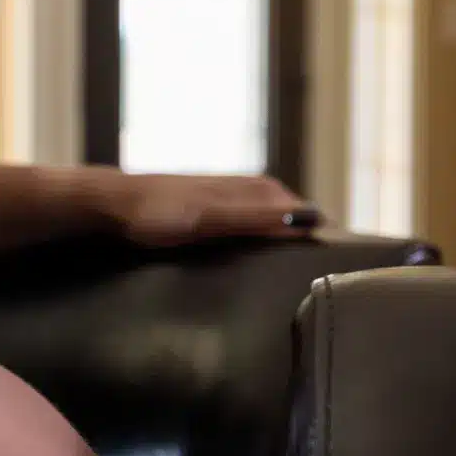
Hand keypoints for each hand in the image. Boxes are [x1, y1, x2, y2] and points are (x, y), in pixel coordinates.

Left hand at [99, 171, 317, 246]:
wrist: (110, 204)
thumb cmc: (157, 212)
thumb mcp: (210, 217)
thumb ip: (256, 217)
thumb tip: (310, 218)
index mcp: (252, 189)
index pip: (304, 212)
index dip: (322, 233)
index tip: (346, 260)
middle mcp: (242, 189)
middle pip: (289, 212)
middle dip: (306, 234)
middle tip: (326, 266)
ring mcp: (223, 198)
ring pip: (267, 215)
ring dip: (282, 234)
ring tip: (297, 261)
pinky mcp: (204, 210)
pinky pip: (244, 221)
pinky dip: (256, 235)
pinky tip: (252, 250)